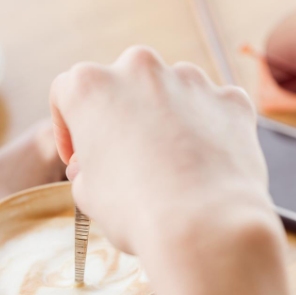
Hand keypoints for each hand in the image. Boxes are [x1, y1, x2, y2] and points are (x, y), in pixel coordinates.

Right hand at [50, 46, 272, 254]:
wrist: (204, 226)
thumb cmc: (135, 211)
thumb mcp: (88, 194)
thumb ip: (86, 169)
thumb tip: (92, 167)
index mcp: (90, 86)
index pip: (66, 92)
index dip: (68, 128)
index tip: (78, 157)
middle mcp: (138, 68)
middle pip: (122, 85)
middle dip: (121, 116)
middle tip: (124, 159)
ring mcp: (189, 79)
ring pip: (169, 92)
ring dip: (165, 119)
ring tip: (170, 165)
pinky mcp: (229, 99)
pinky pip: (211, 108)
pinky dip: (206, 129)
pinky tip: (204, 165)